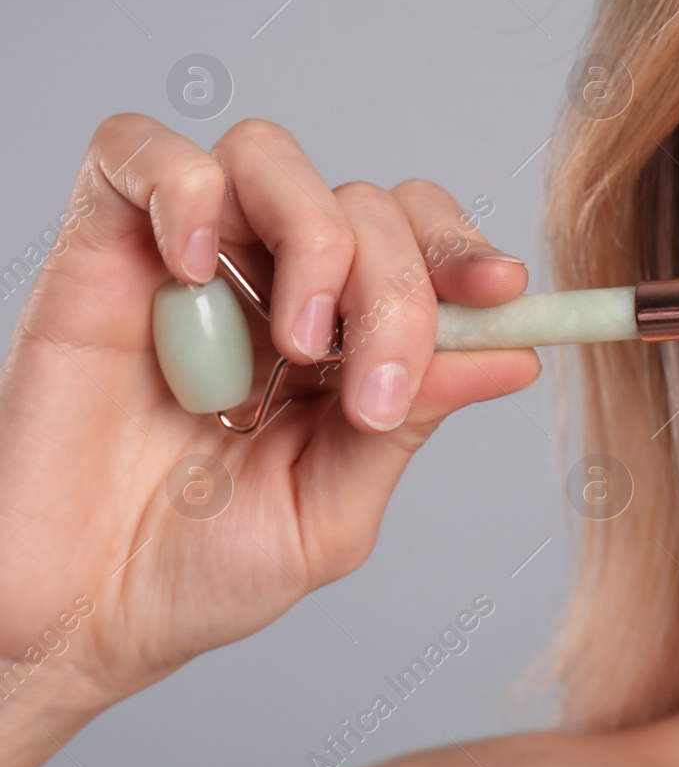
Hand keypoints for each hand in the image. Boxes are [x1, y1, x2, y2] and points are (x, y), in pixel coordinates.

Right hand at [0, 114, 539, 751]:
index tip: (502, 289)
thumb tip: (514, 356)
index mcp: (342, 336)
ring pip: (271, 155)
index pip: (419, 238)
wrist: (75, 615)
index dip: (465, 250)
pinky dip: (186, 190)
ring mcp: (189, 259)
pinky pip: (140, 152)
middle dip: (397, 288)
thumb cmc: (196, 570)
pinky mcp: (99, 246)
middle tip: (372, 390)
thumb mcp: (333, 508)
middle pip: (365, 204)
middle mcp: (274, 283)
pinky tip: (195, 269)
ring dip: (313, 238)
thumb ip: (413, 423)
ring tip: (295, 345)